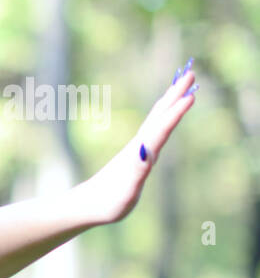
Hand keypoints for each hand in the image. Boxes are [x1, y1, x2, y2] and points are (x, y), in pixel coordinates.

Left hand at [76, 62, 196, 225]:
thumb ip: (136, 170)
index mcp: (139, 154)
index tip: (191, 96)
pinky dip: (162, 117)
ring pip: (156, 119)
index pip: (161, 129)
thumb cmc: (107, 203)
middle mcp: (139, 147)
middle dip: (175, 95)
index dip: (176, 114)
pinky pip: (152, 129)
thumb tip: (146, 149)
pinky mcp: (135, 155)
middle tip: (191, 73)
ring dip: (169, 101)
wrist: (86, 205)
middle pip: (159, 115)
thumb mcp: (126, 190)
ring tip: (181, 86)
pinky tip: (164, 115)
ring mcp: (137, 149)